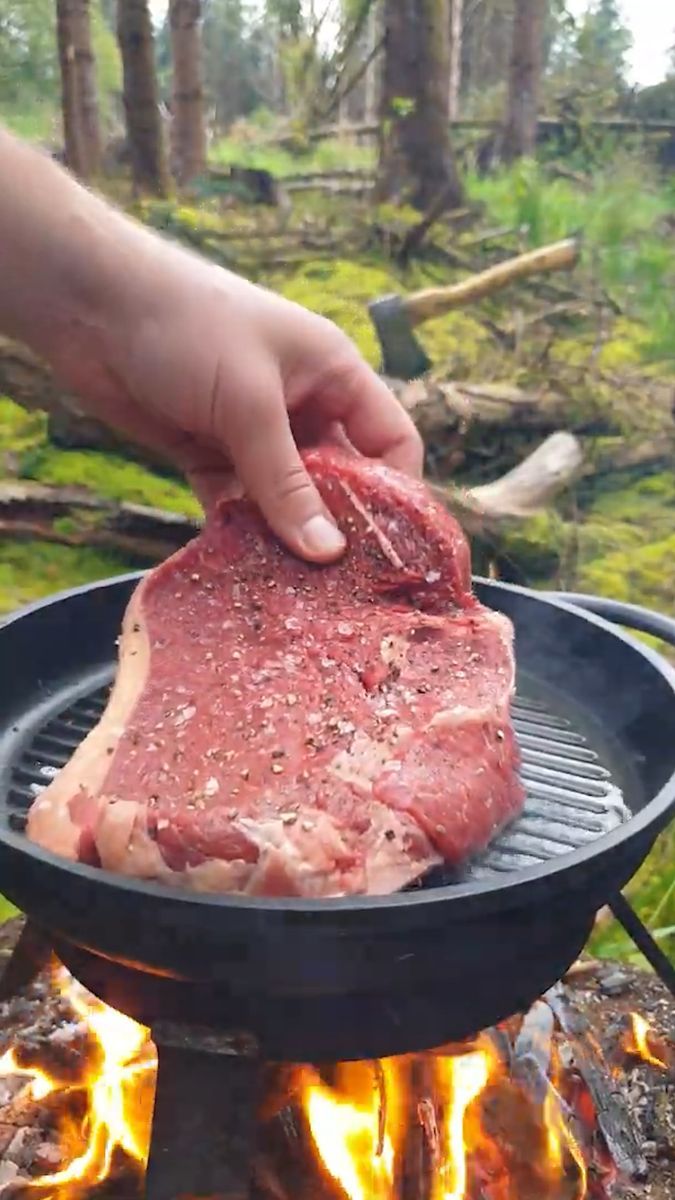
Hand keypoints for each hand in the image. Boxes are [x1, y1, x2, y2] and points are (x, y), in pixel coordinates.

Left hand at [54, 249, 422, 562]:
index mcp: (333, 375)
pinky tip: (241, 572)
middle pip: (339, 480)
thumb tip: (328, 554)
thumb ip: (285, 482)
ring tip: (292, 592)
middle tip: (338, 590)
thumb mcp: (248, 403)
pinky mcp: (208, 454)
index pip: (391, 441)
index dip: (398, 493)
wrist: (89, 304)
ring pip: (286, 500)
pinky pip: (238, 505)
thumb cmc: (186, 327)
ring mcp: (254, 433)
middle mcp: (302, 406)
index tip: (390, 552)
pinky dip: (239, 534)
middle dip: (337, 529)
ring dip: (285, 539)